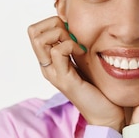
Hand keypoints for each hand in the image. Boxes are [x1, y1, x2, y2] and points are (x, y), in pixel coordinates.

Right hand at [28, 16, 124, 130]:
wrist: (105, 114)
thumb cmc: (97, 87)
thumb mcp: (82, 60)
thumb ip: (74, 45)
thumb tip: (73, 24)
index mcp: (49, 61)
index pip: (34, 30)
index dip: (51, 23)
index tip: (70, 33)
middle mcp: (46, 66)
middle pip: (33, 31)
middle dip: (54, 25)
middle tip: (72, 37)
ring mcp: (53, 73)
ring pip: (40, 39)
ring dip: (62, 35)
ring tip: (77, 46)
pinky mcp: (64, 80)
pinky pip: (58, 52)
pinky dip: (71, 46)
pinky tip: (83, 53)